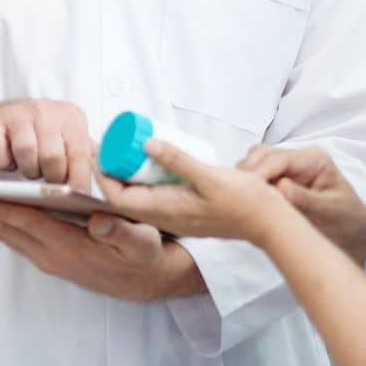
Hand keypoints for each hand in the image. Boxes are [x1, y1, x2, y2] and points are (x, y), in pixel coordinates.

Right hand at [0, 99, 93, 189]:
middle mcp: (47, 111)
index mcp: (72, 118)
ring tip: (29, 169)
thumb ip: (84, 162)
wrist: (2, 119)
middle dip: (50, 177)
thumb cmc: (42, 138)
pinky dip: (3, 163)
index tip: (80, 197)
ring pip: (26, 153)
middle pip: (52, 157)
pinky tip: (8, 160)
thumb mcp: (67, 143)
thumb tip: (104, 191)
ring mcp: (19, 113)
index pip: (80, 153)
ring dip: (27, 169)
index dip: (80, 178)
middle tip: (48, 180)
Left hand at [0, 199, 205, 301]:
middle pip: (8, 231)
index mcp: (73, 247)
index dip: (4, 210)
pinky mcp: (49, 257)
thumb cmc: (144, 255)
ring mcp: (49, 258)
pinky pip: (15, 238)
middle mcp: (53, 255)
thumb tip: (100, 220)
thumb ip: (123, 232)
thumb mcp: (143, 243)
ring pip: (7, 235)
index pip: (31, 224)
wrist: (146, 281)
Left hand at [97, 140, 289, 243]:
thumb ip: (177, 160)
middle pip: (123, 196)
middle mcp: (164, 216)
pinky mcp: (183, 209)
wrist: (267, 222)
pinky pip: (154, 194)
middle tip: (107, 143)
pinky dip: (145, 177)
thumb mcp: (209, 176)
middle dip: (111, 171)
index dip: (103, 175)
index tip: (97, 150)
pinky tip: (151, 160)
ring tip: (124, 148)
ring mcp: (173, 215)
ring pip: (138, 195)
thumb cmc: (243, 202)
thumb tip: (145, 143)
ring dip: (127, 173)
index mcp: (165, 210)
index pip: (118, 197)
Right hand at [241, 146, 365, 263]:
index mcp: (314, 160)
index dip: (259, 172)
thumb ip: (306, 199)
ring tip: (242, 202)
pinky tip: (247, 205)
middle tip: (239, 198)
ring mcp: (288, 170)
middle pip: (261, 155)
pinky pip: (257, 180)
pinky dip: (249, 189)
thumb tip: (280, 188)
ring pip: (255, 164)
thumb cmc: (348, 223)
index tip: (245, 191)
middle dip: (248, 174)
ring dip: (245, 181)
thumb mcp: (330, 211)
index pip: (278, 158)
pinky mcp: (279, 183)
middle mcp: (298, 160)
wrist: (354, 237)